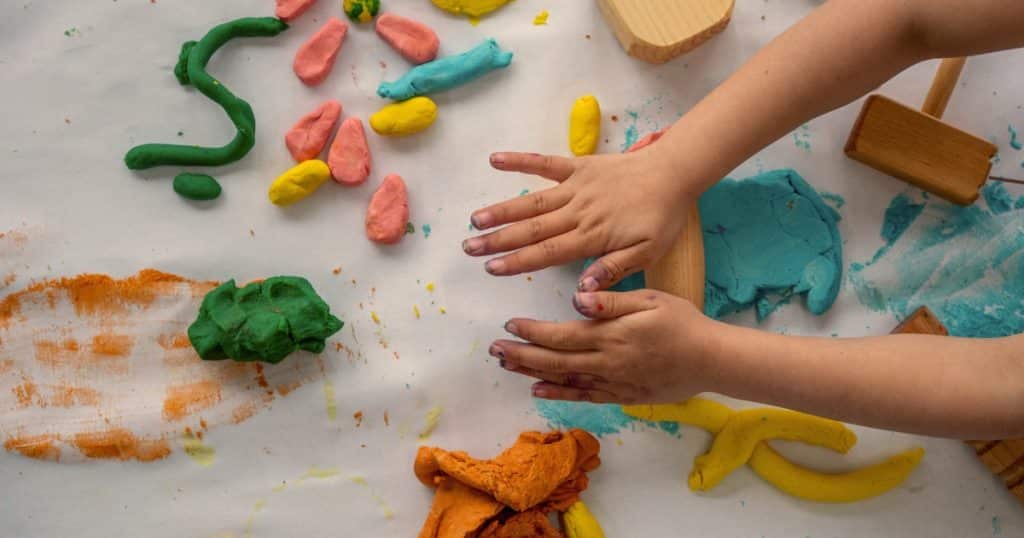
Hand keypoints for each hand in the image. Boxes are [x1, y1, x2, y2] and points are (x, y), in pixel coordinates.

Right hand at [463, 149, 693, 290]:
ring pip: (532, 201)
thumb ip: (612, 269)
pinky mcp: (579, 166)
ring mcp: (576, 187)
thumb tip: (581, 289)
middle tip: (469, 248)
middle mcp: (578, 212)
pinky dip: (520, 161)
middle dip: (498, 239)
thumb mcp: (647, 252)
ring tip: (474, 219)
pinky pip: (545, 163)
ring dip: (502, 210)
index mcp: (592, 236)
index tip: (491, 268)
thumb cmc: (662, 217)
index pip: (547, 252)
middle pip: (531, 228)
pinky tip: (495, 160)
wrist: (674, 173)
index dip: (517, 261)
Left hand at [489, 289, 717, 403]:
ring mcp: (612, 381)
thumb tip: (578, 297)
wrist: (711, 360)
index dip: (532, 331)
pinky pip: (584, 396)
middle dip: (521, 355)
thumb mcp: (651, 300)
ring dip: (532, 373)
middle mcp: (606, 361)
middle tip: (494, 350)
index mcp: (611, 334)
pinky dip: (559, 394)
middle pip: (554, 360)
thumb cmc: (683, 322)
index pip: (561, 334)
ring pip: (564, 380)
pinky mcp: (622, 395)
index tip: (510, 325)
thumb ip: (612, 300)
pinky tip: (539, 391)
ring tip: (507, 367)